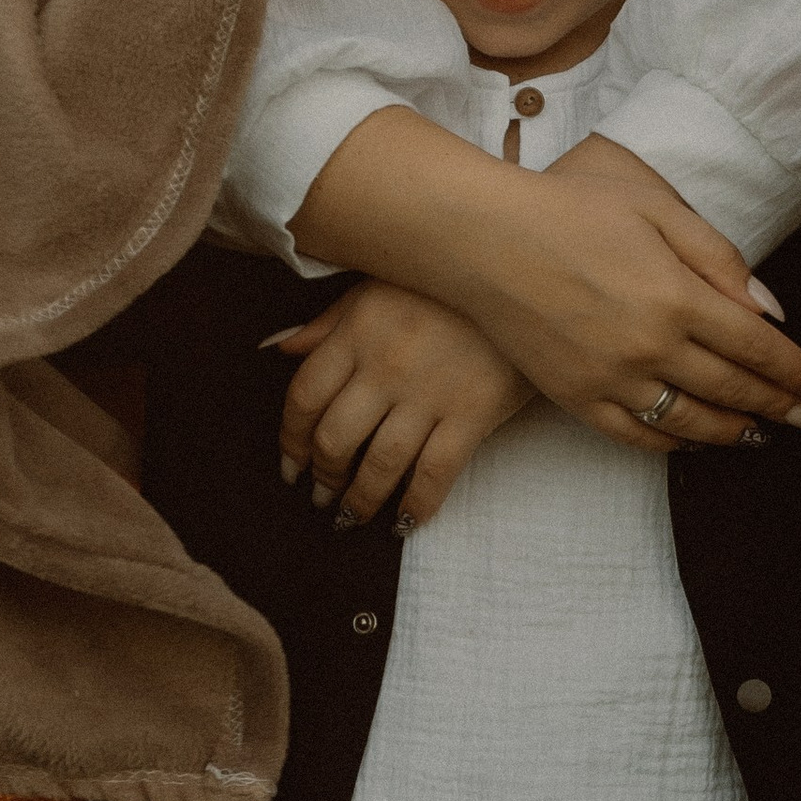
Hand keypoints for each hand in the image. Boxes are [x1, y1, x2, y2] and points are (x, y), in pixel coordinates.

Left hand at [266, 279, 533, 529]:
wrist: (523, 278)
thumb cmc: (443, 284)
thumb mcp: (377, 286)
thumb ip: (327, 322)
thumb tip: (277, 349)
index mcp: (357, 331)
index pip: (304, 397)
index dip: (290, 440)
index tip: (290, 465)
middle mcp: (386, 364)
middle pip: (335, 438)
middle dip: (323, 477)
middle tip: (322, 495)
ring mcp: (430, 392)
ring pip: (380, 463)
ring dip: (360, 500)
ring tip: (351, 517)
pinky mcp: (473, 412)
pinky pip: (436, 472)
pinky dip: (418, 504)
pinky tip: (406, 522)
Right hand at [462, 135, 800, 449]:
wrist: (481, 236)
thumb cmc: (570, 209)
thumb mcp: (655, 209)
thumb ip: (718, 258)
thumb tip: (770, 309)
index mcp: (675, 296)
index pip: (757, 347)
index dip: (795, 371)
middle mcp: (648, 347)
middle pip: (733, 389)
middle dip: (779, 406)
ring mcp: (610, 379)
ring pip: (691, 421)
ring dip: (735, 432)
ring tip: (763, 434)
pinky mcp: (574, 397)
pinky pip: (635, 436)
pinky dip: (673, 443)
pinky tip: (695, 440)